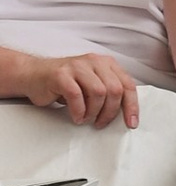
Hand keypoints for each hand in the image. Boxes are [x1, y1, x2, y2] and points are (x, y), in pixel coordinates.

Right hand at [25, 48, 139, 129]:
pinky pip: (77, 96)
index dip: (132, 106)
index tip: (131, 123)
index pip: (127, 85)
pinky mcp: (61, 74)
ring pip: (98, 92)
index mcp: (106, 64)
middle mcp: (94, 61)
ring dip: (94, 112)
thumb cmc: (65, 84)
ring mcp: (77, 66)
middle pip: (115, 90)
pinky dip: (79, 111)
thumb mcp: (92, 84)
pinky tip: (76, 116)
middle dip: (110, 112)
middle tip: (100, 123)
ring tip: (86, 119)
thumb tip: (126, 113)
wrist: (33, 75)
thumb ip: (109, 92)